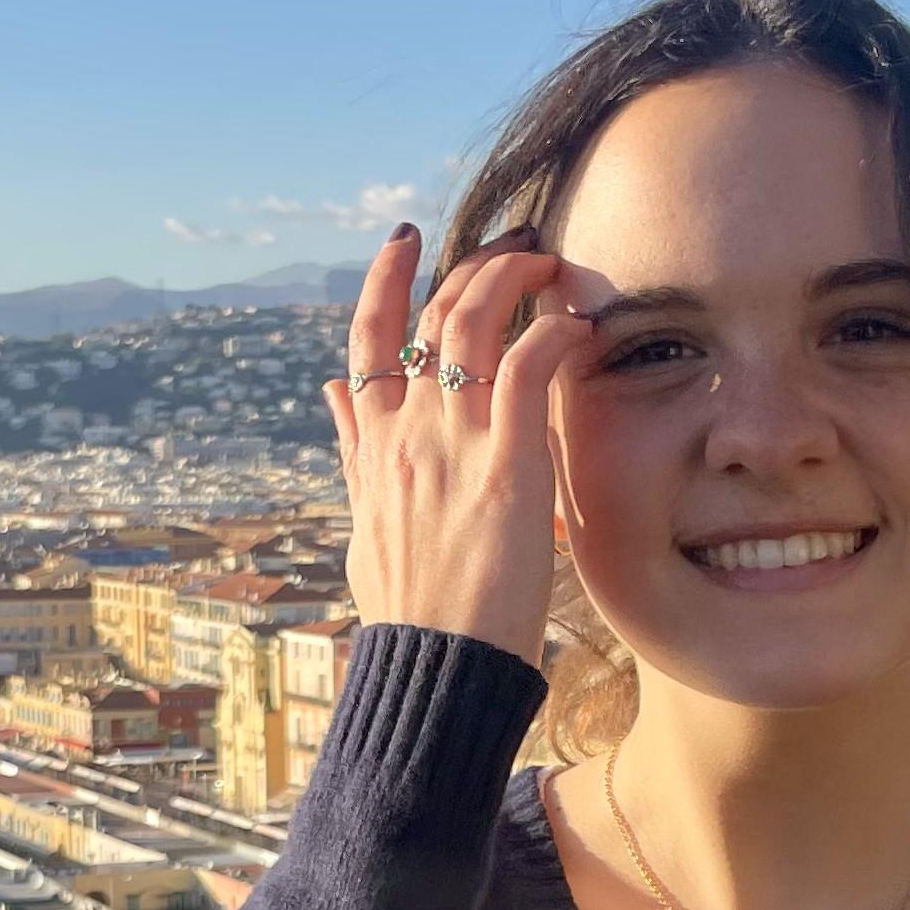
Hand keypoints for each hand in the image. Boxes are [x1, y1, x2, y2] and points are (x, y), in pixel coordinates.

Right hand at [324, 222, 588, 660]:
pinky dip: (552, 333)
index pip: (367, 340)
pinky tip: (577, 326)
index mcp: (374, 446)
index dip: (385, 279)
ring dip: (515, 277)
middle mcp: (407, 433)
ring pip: (473, 322)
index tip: (409, 239)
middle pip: (432, 316)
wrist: (436, 670)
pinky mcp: (504, 467)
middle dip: (477, 264)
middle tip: (520, 244)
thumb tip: (331, 394)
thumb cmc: (410, 609)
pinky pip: (525, 369)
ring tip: (551, 265)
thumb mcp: (364, 522)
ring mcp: (452, 446)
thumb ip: (352, 451)